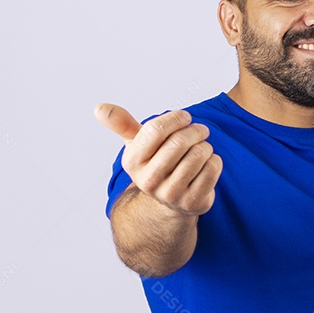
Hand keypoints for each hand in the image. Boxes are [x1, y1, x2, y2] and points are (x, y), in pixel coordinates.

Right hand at [94, 104, 221, 215]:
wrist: (169, 203)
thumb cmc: (156, 164)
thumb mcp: (137, 145)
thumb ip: (122, 124)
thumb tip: (99, 108)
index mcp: (132, 162)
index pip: (156, 129)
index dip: (176, 118)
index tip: (185, 117)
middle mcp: (148, 180)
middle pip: (179, 142)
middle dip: (195, 130)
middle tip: (201, 130)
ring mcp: (171, 194)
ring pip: (198, 154)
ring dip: (206, 145)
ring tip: (203, 147)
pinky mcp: (193, 202)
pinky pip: (211, 170)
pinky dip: (214, 160)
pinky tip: (208, 163)